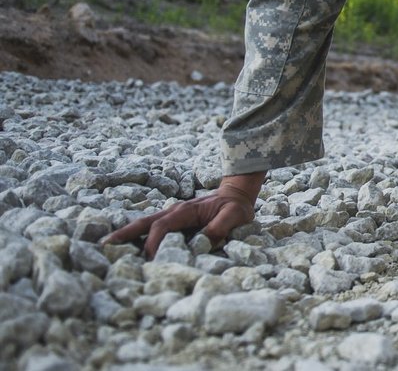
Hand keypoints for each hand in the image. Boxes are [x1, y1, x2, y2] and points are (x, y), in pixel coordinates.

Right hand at [104, 171, 265, 258]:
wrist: (236, 196)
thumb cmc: (236, 207)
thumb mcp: (235, 216)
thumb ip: (221, 227)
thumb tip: (202, 242)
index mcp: (186, 211)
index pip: (163, 226)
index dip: (154, 241)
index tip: (150, 257)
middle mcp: (174, 212)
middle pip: (145, 223)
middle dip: (125, 234)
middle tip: (105, 246)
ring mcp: (172, 217)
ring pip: (145, 225)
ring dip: (127, 236)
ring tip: (106, 248)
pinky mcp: (174, 223)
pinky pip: (152, 230)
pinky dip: (138, 238)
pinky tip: (127, 249)